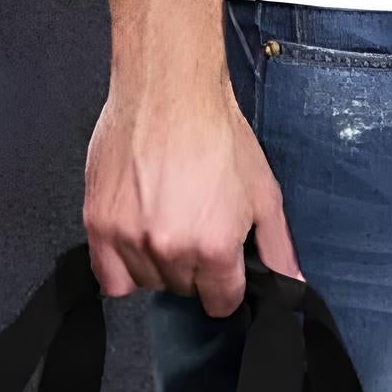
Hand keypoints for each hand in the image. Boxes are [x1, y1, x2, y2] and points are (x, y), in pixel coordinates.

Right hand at [83, 73, 302, 318]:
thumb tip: (293, 286)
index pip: (220, 302)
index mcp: (213, 247)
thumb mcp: (263, 194)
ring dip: (157, 264)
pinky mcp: (98, 225)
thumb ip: (277, 248)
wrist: (169, 90)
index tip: (221, 262)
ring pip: (147, 283)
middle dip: (193, 268)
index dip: (225, 284)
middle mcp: (170, 250)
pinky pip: (108, 275)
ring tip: (165, 222)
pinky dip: (121, 267)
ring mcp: (130, 239)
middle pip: (183, 290)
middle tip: (193, 226)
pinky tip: (137, 240)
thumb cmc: (218, 134)